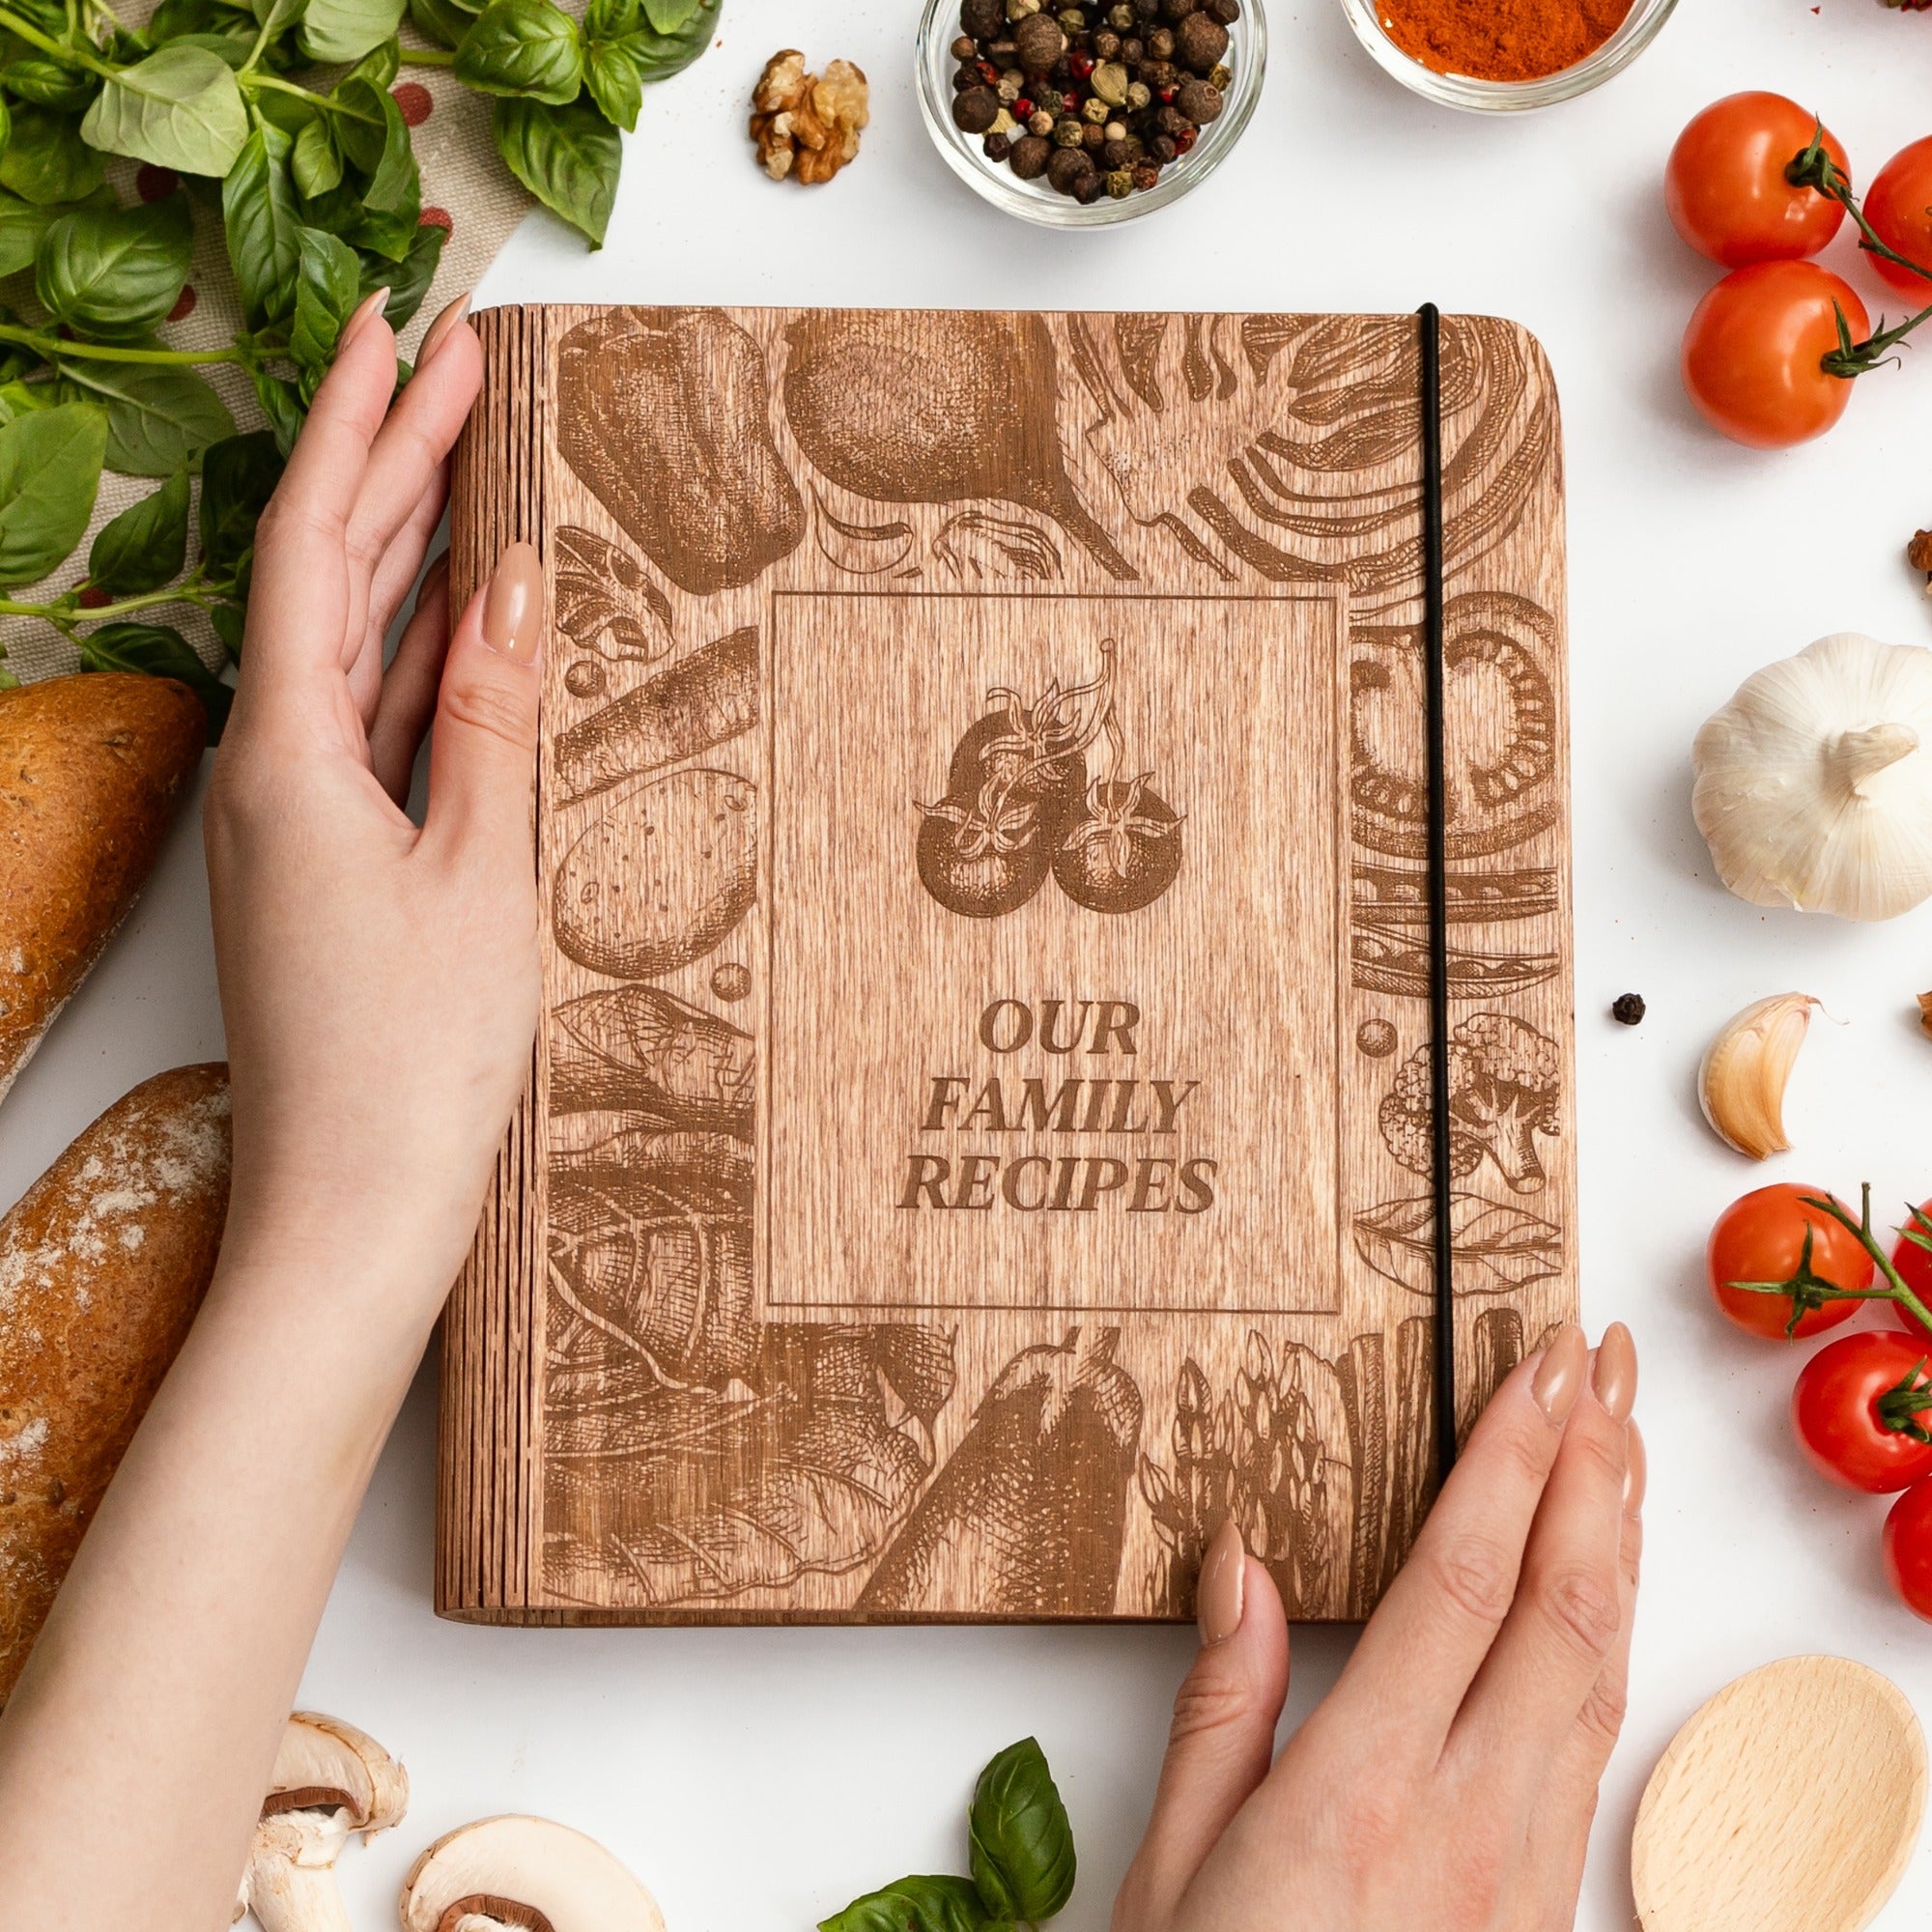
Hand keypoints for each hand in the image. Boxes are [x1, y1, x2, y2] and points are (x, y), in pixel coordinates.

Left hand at [204, 290, 545, 1312]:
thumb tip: (512, 581)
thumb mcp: (478, 872)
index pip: (311, 546)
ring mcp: (296, 818)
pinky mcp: (330, 861)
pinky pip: (372, 724)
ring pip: (350, 646)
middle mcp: (270, 772)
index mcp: (287, 757)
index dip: (355, 431)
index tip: (401, 337)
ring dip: (404, 553)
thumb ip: (494, 718)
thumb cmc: (413, 1062)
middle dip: (387, 466)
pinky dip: (420, 660)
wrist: (355, 1211)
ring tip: (467, 467)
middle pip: (325, 579)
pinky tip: (467, 626)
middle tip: (455, 369)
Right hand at [1116, 1323, 1639, 1931]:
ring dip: (1616, 1537)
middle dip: (1592, 1465)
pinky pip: (1595, 1735)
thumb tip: (1242, 1559)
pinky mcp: (1544, 1899)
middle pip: (1561, 1608)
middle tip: (1596, 1360)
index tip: (1533, 1367)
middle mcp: (1468, 1823)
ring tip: (1618, 1437)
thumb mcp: (1172, 1867)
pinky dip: (1607, 1631)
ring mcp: (1524, 1867)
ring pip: (1600, 1668)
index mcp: (1358, 1798)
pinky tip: (1598, 1587)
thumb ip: (1223, 1704)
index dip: (1506, 1464)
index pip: (1459, 1586)